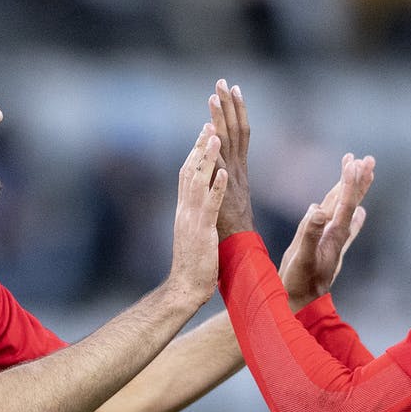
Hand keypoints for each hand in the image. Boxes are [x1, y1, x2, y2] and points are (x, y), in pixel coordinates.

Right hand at [168, 123, 227, 305]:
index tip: (204, 133)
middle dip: (199, 147)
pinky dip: (218, 187)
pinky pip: (210, 205)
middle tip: (209, 123)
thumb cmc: (193, 264)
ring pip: (198, 182)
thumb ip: (194, 216)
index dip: (195, 153)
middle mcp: (185, 210)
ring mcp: (192, 219)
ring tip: (216, 136)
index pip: (187, 175)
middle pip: (189, 171)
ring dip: (207, 159)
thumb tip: (197, 204)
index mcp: (184, 210)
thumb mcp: (193, 234)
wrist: (185, 287)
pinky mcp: (202, 231)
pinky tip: (226, 172)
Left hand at [209, 79, 252, 239]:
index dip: (237, 111)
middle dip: (230, 105)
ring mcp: (233, 180)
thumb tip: (214, 161)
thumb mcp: (227, 195)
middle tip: (224, 81)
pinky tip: (210, 131)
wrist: (237, 250)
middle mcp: (239, 171)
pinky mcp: (225, 192)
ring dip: (221, 118)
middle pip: (236, 131)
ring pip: (228, 143)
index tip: (233, 89)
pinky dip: (216, 148)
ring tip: (215, 96)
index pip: (240, 133)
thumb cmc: (229, 227)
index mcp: (239, 171)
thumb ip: (222, 177)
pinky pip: (220, 166)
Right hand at [278, 153, 374, 310]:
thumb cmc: (298, 282)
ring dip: (353, 190)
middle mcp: (336, 235)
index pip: (344, 202)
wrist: (301, 305)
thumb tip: (318, 209)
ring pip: (345, 209)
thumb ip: (309, 233)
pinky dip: (350, 214)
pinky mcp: (328, 248)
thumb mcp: (301, 257)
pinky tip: (358, 212)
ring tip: (361, 173)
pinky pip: (342, 225)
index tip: (353, 161)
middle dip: (358, 180)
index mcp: (333, 234)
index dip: (349, 181)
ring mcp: (333, 241)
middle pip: (350, 202)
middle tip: (367, 158)